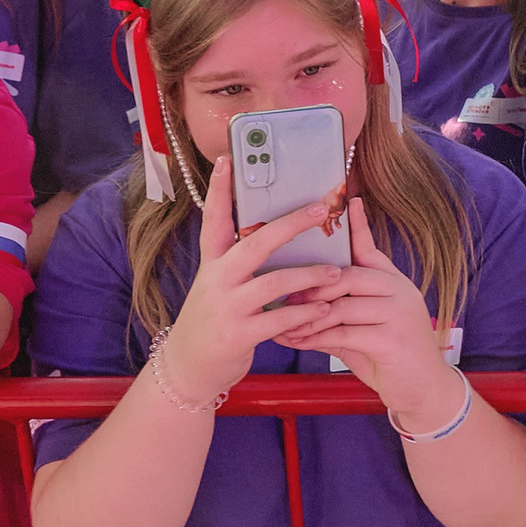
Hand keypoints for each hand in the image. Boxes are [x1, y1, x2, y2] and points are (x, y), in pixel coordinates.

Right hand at [152, 156, 351, 403]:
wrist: (188, 367)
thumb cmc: (214, 320)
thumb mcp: (218, 285)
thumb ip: (239, 262)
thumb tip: (275, 233)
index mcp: (212, 263)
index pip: (214, 220)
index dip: (219, 190)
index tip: (227, 159)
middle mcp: (217, 280)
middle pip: (255, 243)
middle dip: (290, 224)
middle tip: (320, 210)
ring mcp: (227, 307)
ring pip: (273, 283)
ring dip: (309, 276)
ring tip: (337, 272)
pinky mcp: (239, 334)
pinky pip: (280, 321)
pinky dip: (306, 314)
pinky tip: (326, 309)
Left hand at [269, 197, 463, 420]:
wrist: (423, 391)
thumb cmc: (389, 357)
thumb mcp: (363, 329)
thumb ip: (337, 313)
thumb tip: (296, 307)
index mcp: (392, 282)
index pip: (370, 248)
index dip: (357, 225)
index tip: (346, 200)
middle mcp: (399, 291)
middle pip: (346, 275)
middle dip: (310, 287)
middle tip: (282, 298)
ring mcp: (398, 313)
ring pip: (341, 305)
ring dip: (308, 317)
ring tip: (284, 326)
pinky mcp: (393, 339)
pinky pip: (344, 332)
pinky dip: (317, 338)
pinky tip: (298, 342)